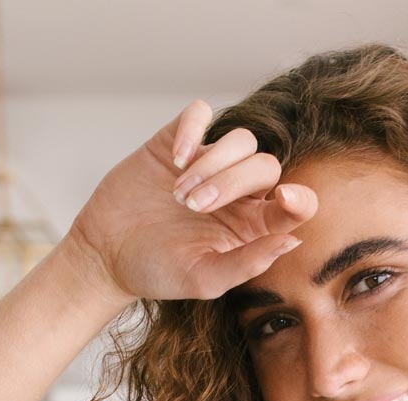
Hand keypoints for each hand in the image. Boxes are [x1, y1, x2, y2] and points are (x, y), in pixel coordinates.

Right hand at [62, 98, 317, 308]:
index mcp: (252, 227)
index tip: (283, 200)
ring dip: (212, 163)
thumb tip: (293, 240)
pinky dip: (193, 129)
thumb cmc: (158, 274)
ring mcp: (208, 164)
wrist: (107, 256)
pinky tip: (174, 160)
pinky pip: (200, 114)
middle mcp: (237, 194)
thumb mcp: (205, 279)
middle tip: (194, 206)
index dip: (300, 199)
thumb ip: (249, 262)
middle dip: (233, 182)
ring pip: (240, 140)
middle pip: (265, 165)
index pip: (294, 205)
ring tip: (179, 195)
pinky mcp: (177, 142)